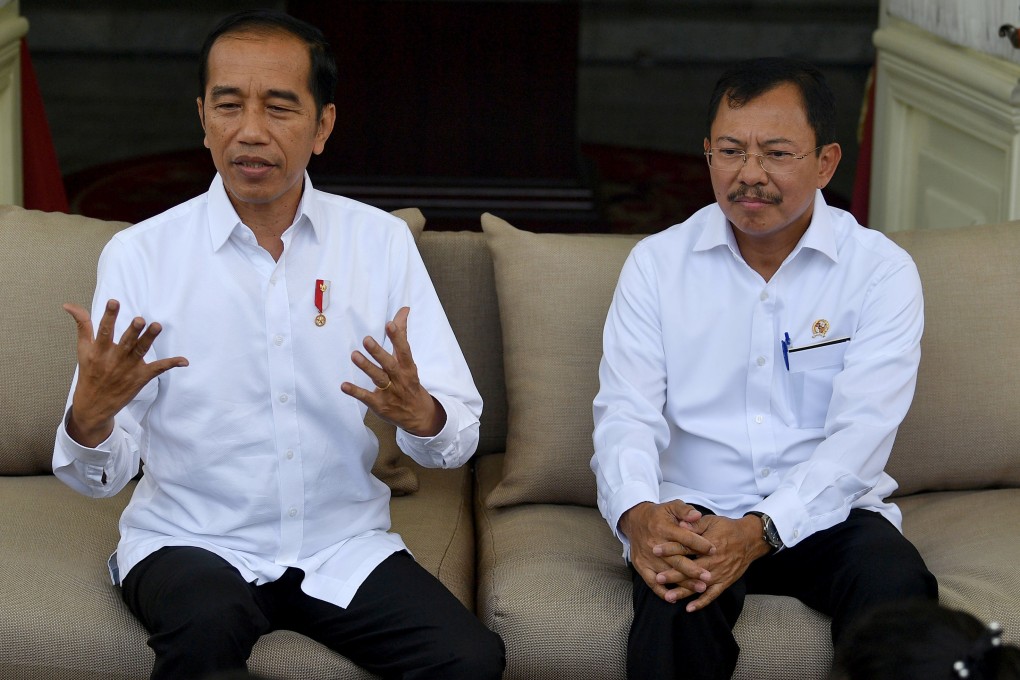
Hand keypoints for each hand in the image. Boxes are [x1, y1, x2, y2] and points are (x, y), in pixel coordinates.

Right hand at [64, 299, 187, 447]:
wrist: (93, 406)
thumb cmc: (89, 373)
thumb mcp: (83, 350)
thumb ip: (82, 325)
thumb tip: (69, 305)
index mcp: (98, 351)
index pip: (103, 331)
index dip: (109, 316)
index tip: (114, 302)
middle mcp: (114, 359)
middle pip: (125, 342)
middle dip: (133, 331)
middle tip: (140, 319)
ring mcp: (128, 369)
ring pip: (141, 351)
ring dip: (150, 339)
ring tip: (157, 326)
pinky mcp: (140, 378)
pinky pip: (158, 369)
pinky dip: (171, 364)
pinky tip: (184, 361)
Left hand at [341, 307, 444, 436]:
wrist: (418, 414)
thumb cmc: (409, 381)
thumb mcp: (408, 359)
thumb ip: (402, 334)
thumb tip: (404, 309)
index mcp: (407, 366)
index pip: (404, 350)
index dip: (397, 337)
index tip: (390, 324)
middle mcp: (399, 378)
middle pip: (389, 364)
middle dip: (378, 352)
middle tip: (366, 339)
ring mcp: (390, 392)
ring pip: (378, 378)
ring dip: (366, 367)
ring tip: (354, 355)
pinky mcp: (380, 404)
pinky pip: (366, 397)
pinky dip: (355, 392)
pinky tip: (344, 385)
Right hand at [619, 500, 716, 603]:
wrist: (634, 520)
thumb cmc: (658, 514)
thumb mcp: (671, 506)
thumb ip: (685, 510)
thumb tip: (697, 515)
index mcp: (664, 528)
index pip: (684, 538)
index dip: (700, 544)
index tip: (714, 549)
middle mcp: (655, 544)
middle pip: (676, 559)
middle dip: (693, 570)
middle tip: (709, 576)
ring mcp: (647, 557)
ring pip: (667, 573)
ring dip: (684, 583)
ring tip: (700, 589)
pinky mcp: (641, 566)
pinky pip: (651, 582)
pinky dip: (662, 591)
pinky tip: (673, 598)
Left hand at [653, 514, 769, 611]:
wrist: (750, 539)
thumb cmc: (727, 528)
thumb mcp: (710, 521)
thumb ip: (694, 524)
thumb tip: (678, 524)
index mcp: (707, 544)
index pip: (685, 547)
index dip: (670, 549)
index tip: (655, 550)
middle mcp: (713, 560)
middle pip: (690, 569)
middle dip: (673, 574)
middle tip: (658, 578)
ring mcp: (719, 573)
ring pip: (698, 585)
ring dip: (684, 591)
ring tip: (668, 596)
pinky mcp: (725, 582)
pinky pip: (712, 595)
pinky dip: (701, 602)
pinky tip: (689, 608)